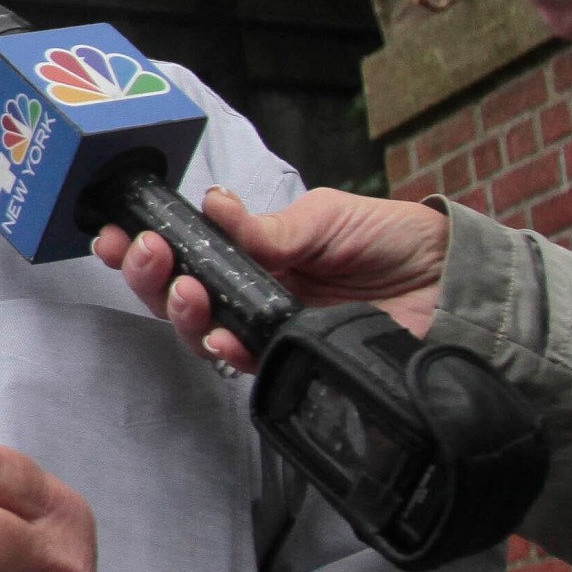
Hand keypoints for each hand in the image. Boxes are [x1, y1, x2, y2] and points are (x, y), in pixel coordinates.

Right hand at [94, 187, 447, 372]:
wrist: (451, 284)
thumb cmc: (393, 238)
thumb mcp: (327, 216)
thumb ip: (269, 226)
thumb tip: (214, 208)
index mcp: (254, 248)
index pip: (186, 249)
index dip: (148, 244)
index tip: (119, 232)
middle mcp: (252, 290)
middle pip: (179, 292)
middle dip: (151, 276)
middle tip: (147, 254)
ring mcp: (270, 328)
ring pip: (201, 329)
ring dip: (181, 311)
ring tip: (186, 292)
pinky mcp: (294, 361)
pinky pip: (246, 364)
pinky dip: (225, 350)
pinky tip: (218, 336)